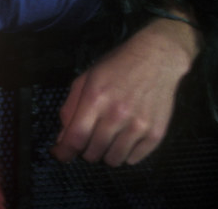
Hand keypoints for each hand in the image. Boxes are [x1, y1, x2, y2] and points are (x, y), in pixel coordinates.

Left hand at [53, 16, 197, 165]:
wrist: (156, 58)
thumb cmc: (116, 67)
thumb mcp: (86, 79)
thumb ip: (70, 108)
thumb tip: (62, 139)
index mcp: (95, 99)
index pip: (76, 138)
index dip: (64, 152)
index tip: (60, 155)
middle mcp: (117, 115)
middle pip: (93, 152)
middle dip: (86, 149)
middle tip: (90, 137)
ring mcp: (139, 126)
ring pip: (113, 160)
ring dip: (106, 154)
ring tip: (108, 138)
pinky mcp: (156, 133)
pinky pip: (134, 159)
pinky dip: (126, 153)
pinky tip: (125, 138)